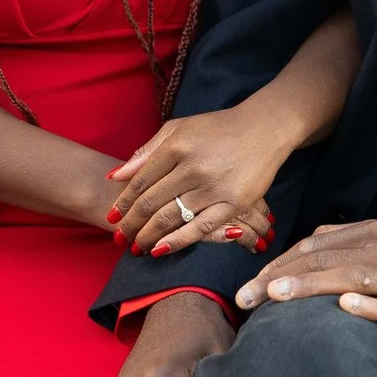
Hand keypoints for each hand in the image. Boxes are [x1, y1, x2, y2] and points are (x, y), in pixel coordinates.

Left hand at [107, 104, 300, 256]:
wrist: (264, 128)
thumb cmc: (217, 129)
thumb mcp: (178, 129)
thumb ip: (147, 152)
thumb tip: (116, 176)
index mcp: (176, 146)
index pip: (140, 180)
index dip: (124, 202)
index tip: (113, 217)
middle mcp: (192, 166)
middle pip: (152, 202)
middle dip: (131, 224)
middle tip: (120, 238)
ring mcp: (213, 186)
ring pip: (171, 217)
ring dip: (149, 235)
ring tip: (136, 246)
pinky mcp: (234, 202)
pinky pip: (200, 227)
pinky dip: (178, 240)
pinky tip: (161, 249)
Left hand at [235, 219, 376, 340]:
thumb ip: (349, 240)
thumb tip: (309, 242)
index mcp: (372, 233)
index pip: (314, 246)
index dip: (278, 263)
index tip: (249, 284)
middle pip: (321, 260)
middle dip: (277, 278)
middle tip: (243, 298)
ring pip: (347, 278)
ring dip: (308, 287)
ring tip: (274, 297)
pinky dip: (366, 305)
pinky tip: (344, 308)